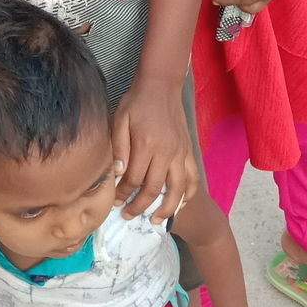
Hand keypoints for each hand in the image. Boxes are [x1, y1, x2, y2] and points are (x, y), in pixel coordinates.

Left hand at [112, 78, 197, 221]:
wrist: (161, 86)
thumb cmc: (136, 103)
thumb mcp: (120, 119)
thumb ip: (119, 147)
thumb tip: (119, 174)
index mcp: (146, 144)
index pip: (133, 179)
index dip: (122, 194)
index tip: (114, 202)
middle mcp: (166, 151)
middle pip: (154, 188)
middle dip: (139, 206)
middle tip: (127, 215)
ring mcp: (180, 152)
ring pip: (178, 188)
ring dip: (167, 208)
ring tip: (156, 220)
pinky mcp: (188, 151)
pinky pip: (193, 177)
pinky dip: (188, 194)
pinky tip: (180, 204)